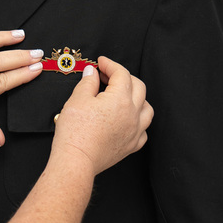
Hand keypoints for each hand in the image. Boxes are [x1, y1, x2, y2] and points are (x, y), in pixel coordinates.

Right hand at [51, 56, 152, 174]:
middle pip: (138, 87)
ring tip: (122, 95)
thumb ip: (88, 82)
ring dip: (137, 97)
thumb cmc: (75, 132)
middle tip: (107, 76)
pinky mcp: (131, 146)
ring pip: (147, 108)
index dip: (110, 64)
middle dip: (124, 77)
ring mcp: (135, 131)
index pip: (121, 74)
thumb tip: (92, 73)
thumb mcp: (77, 99)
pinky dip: (138, 121)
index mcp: (121, 99)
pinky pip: (143, 130)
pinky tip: (127, 119)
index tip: (101, 62)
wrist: (76, 160)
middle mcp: (133, 114)